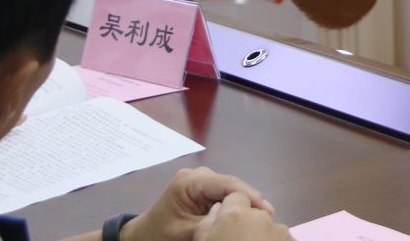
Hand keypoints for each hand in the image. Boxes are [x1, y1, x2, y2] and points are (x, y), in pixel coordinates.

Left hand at [122, 167, 274, 240]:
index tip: (267, 209)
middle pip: (231, 184)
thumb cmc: (160, 234)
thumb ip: (212, 222)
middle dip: (248, 199)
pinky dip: (234, 204)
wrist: (142, 236)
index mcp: (189, 181)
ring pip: (230, 189)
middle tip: (268, 216)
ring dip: (242, 202)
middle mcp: (197, 174)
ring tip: (260, 215)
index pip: (226, 183)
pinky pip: (224, 194)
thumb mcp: (186, 231)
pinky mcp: (203, 188)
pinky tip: (245, 214)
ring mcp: (201, 180)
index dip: (248, 194)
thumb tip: (238, 218)